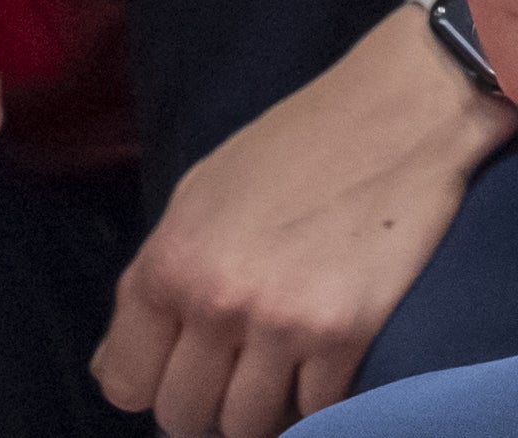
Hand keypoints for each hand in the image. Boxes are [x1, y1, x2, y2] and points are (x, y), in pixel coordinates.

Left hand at [92, 7, 517, 432]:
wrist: (401, 112)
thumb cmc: (298, 145)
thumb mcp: (201, 193)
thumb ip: (155, 280)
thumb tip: (116, 365)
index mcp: (172, 261)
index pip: (125, 383)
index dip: (151, 379)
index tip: (182, 366)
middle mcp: (218, 299)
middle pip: (182, 415)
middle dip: (205, 401)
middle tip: (236, 370)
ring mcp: (283, 322)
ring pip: (245, 426)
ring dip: (260, 407)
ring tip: (280, 370)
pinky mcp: (346, 335)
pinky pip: (315, 410)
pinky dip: (318, 397)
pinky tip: (324, 358)